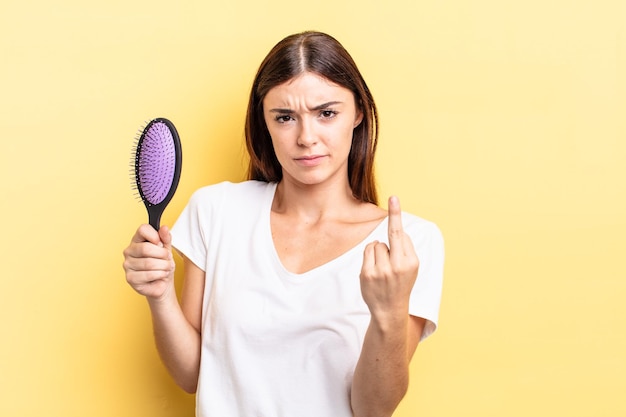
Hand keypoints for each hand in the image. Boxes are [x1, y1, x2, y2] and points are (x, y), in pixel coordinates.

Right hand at [122, 224, 175, 300]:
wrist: (163, 283)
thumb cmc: (162, 265)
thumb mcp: (167, 249)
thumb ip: (165, 238)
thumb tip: (164, 228)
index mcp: (137, 240)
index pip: (142, 229)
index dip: (154, 235)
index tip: (161, 243)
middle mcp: (129, 251)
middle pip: (145, 248)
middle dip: (162, 254)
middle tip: (168, 258)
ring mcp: (127, 265)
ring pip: (149, 263)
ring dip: (164, 266)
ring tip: (166, 268)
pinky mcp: (130, 278)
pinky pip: (149, 274)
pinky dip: (160, 275)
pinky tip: (161, 275)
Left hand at [360, 196, 418, 320]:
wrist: (390, 310)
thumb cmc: (401, 283)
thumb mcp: (411, 268)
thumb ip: (405, 249)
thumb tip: (397, 229)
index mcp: (411, 262)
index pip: (402, 233)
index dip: (397, 215)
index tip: (394, 198)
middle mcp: (397, 265)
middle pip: (391, 235)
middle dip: (394, 215)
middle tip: (394, 198)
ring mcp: (381, 270)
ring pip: (377, 243)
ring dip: (379, 250)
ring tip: (384, 266)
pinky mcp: (367, 274)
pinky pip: (368, 251)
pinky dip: (371, 255)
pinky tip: (375, 269)